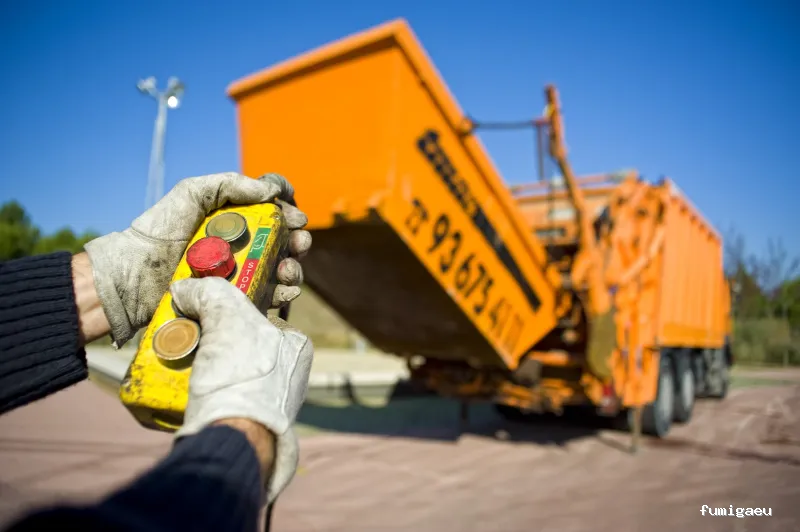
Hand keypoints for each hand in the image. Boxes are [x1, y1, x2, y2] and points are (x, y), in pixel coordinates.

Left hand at [84, 172, 311, 346]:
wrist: (134, 276)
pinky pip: (269, 298)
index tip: (293, 216)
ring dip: (294, 269)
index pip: (273, 210)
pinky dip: (284, 295)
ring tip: (288, 270)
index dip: (288, 210)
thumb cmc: (159, 231)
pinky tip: (283, 291)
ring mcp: (241, 273)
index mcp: (236, 218)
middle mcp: (243, 245)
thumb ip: (229, 184)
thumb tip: (270, 191)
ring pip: (283, 270)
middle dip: (299, 240)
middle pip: (285, 241)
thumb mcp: (191, 194)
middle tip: (298, 243)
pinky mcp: (237, 301)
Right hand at [170, 276, 312, 503]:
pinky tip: (182, 388)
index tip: (200, 310)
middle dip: (210, 338)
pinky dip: (199, 392)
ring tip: (177, 363)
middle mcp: (288, 374)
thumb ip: (211, 292)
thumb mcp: (227, 317)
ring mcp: (268, 403)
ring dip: (200, 365)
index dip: (227, 309)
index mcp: (296, 346)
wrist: (234, 440)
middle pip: (239, 343)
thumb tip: (185, 288)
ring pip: (226, 371)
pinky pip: (218, 399)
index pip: (257, 314)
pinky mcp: (246, 425)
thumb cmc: (241, 376)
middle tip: (184, 335)